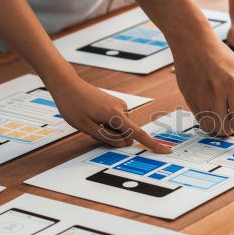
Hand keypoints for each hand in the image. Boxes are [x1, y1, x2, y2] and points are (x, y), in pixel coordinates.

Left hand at [50, 77, 169, 152]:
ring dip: (108, 130)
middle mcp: (121, 108)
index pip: (137, 133)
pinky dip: (107, 124)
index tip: (166, 150)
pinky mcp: (115, 104)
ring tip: (91, 120)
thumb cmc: (73, 105)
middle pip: (125, 133)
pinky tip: (93, 116)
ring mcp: (119, 105)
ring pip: (119, 128)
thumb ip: (106, 138)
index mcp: (115, 115)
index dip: (152, 144)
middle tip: (93, 129)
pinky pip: (116, 121)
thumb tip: (125, 144)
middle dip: (113, 137)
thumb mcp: (86, 127)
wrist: (67, 84)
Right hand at [173, 38, 233, 151]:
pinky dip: (207, 120)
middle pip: (224, 126)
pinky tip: (211, 109)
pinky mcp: (189, 97)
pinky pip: (199, 119)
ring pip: (211, 126)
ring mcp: (201, 95)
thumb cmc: (222, 56)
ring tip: (222, 116)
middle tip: (232, 125)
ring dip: (218, 128)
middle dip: (230, 131)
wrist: (193, 43)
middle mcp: (217, 91)